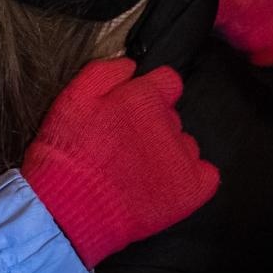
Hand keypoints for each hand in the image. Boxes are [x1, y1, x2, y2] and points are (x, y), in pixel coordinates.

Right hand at [22, 58, 218, 269]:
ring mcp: (182, 158)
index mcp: (143, 98)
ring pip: (185, 144)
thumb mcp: (71, 99)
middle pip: (172, 115)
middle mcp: (169, 123)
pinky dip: (190, 178)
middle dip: (153, 125)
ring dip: (168, 152)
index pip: (169, 81)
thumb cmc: (66, 152)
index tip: (134, 109)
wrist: (69, 208)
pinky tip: (165, 185)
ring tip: (138, 170)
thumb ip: (103, 73)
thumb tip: (131, 65)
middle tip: (124, 145)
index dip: (151, 93)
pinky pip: (206, 175)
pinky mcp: (190, 190)